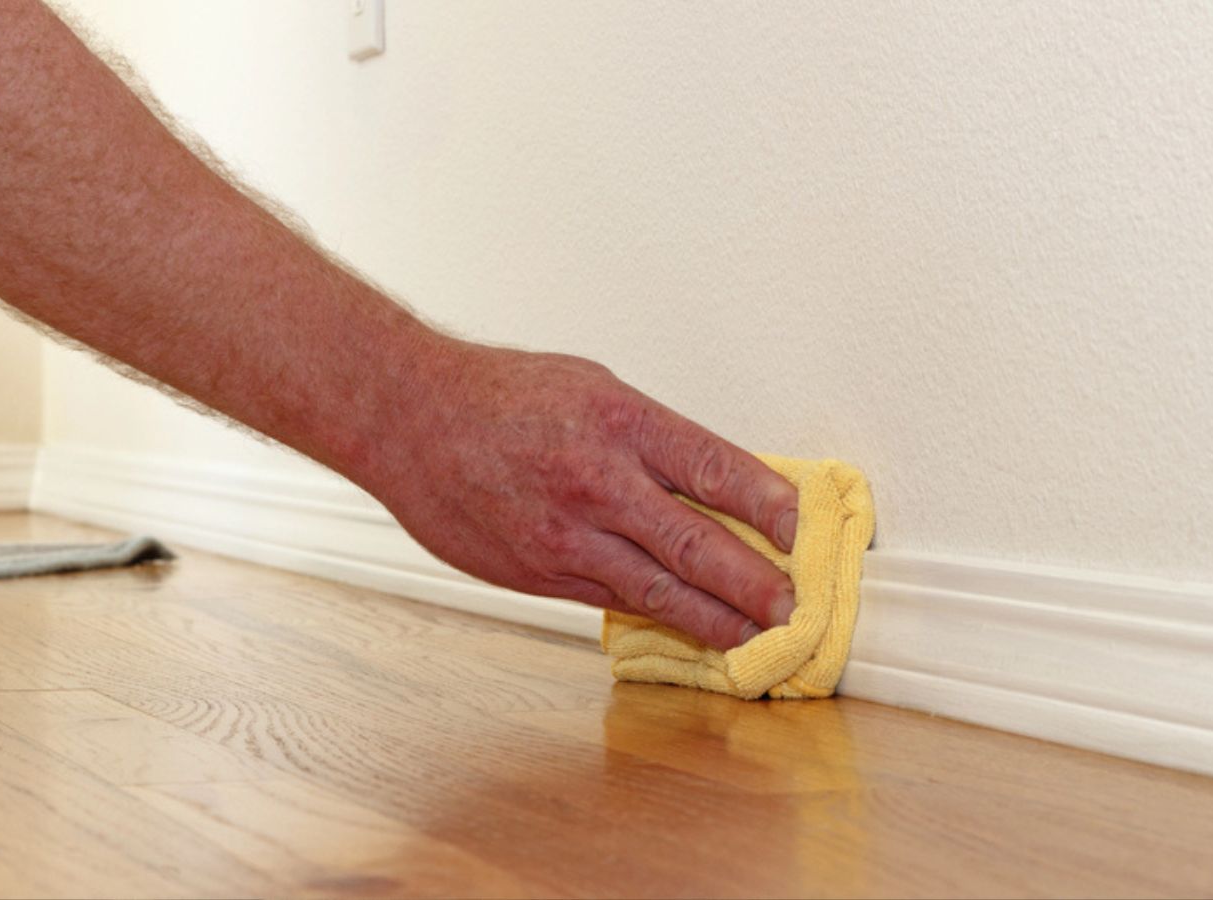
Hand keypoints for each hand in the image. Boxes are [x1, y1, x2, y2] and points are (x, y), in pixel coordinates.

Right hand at [367, 342, 799, 648]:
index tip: (803, 530)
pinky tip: (685, 628)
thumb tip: (711, 484)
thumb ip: (650, 439)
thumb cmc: (498, 395)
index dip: (770, 506)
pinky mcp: (537, 572)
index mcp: (620, 422)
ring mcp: (565, 534)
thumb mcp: (591, 388)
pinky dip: (654, 616)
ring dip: (716, 618)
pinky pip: (609, 599)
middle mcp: (598, 480)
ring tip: (756, 637)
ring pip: (658, 588)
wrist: (409, 419)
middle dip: (757, 584)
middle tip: (795, 608)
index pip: (717, 469)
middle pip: (698, 544)